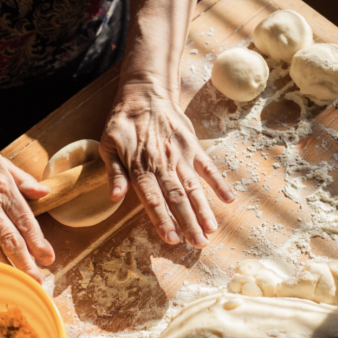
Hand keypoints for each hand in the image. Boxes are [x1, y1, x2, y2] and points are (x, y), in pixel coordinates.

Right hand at [0, 144, 54, 280]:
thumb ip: (24, 179)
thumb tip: (44, 193)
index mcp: (4, 189)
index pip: (26, 220)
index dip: (38, 242)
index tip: (48, 258)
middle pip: (10, 240)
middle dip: (25, 263)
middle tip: (37, 280)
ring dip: (3, 268)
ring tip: (16, 283)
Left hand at [100, 81, 235, 247]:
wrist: (145, 93)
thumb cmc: (123, 123)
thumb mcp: (108, 145)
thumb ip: (114, 173)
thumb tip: (114, 197)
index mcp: (140, 167)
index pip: (152, 199)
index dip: (163, 220)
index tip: (172, 240)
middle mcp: (162, 164)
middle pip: (177, 198)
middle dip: (188, 223)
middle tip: (198, 244)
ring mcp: (181, 156)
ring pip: (194, 187)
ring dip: (204, 210)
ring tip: (212, 231)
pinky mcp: (193, 147)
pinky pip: (208, 167)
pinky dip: (219, 182)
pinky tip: (229, 199)